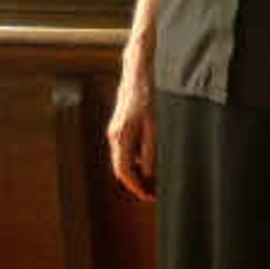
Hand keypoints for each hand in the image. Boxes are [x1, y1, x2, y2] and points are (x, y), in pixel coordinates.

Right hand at [108, 70, 156, 197]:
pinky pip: (126, 148)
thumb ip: (150, 151)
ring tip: (155, 179)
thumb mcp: (155, 125)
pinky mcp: (119, 124)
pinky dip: (136, 158)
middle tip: (153, 192)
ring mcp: (115, 130)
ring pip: (123, 158)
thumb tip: (149, 174)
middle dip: (137, 182)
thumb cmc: (148, 96)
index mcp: (121, 137)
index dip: (136, 187)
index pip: (124, 171)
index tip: (149, 197)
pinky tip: (150, 159)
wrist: (137, 72)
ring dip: (137, 171)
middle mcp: (114, 135)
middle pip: (122, 168)